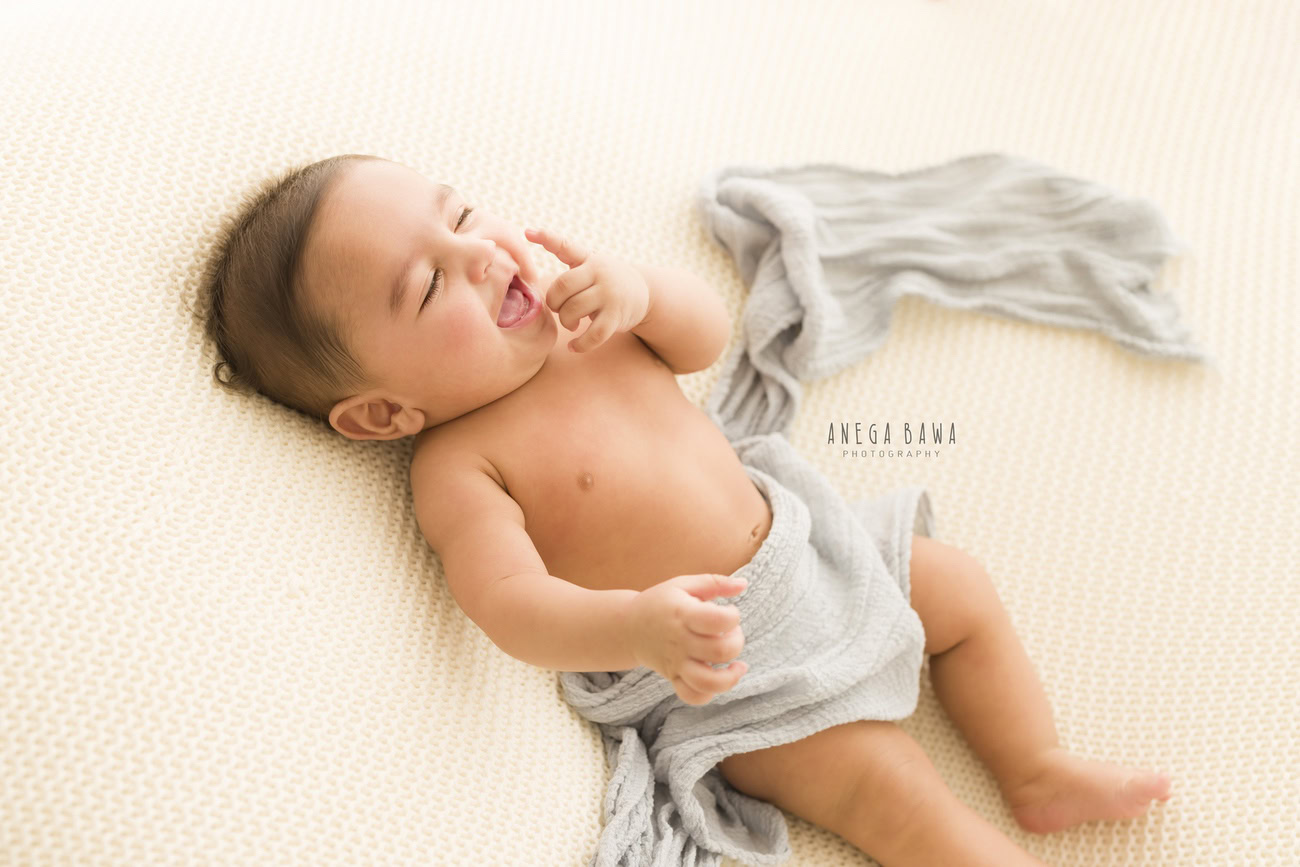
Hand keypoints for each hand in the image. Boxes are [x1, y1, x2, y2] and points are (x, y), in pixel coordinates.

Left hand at [524, 226, 650, 352]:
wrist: (644, 293)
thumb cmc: (606, 279)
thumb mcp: (590, 261)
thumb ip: (563, 250)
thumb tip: (529, 232)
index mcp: (590, 260)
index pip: (566, 246)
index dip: (547, 238)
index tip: (526, 232)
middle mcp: (600, 273)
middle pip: (562, 287)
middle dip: (554, 302)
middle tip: (558, 308)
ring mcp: (609, 295)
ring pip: (574, 310)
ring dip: (566, 321)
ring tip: (571, 324)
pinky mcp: (617, 317)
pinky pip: (594, 334)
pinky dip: (581, 344)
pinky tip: (574, 346)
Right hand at [626, 573, 748, 705]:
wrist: (628, 627)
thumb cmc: (660, 603)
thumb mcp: (683, 584)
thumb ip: (715, 582)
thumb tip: (743, 584)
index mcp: (682, 614)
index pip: (718, 621)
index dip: (733, 616)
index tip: (730, 612)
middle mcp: (680, 641)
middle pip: (720, 651)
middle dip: (737, 641)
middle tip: (731, 633)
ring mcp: (676, 663)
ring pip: (709, 682)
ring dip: (731, 676)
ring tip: (736, 665)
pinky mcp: (673, 677)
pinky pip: (692, 696)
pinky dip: (709, 693)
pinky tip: (717, 678)